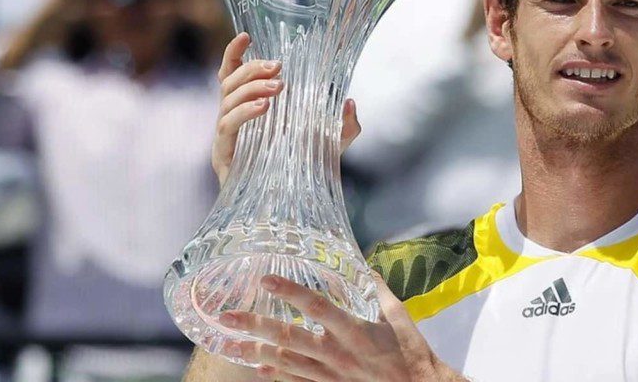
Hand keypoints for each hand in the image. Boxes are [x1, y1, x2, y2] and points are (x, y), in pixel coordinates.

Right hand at [212, 32, 362, 186]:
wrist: (288, 211)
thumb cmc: (302, 172)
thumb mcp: (330, 145)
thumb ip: (344, 126)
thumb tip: (349, 102)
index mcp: (250, 110)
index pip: (232, 74)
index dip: (234, 54)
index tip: (247, 36)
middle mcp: (233, 119)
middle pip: (229, 82)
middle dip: (252, 69)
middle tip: (279, 67)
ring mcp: (227, 137)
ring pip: (226, 99)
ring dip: (251, 88)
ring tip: (278, 87)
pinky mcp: (224, 154)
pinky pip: (228, 125)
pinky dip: (245, 112)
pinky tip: (265, 108)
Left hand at [218, 275, 457, 381]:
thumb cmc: (410, 353)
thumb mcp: (398, 316)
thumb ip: (378, 290)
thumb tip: (364, 267)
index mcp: (355, 331)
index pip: (316, 308)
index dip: (290, 293)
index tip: (266, 280)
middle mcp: (337, 354)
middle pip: (289, 338)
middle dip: (256, 326)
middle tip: (227, 317)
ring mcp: (331, 375)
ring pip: (286, 362)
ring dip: (257, 351)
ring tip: (231, 342)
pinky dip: (275, 375)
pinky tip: (258, 368)